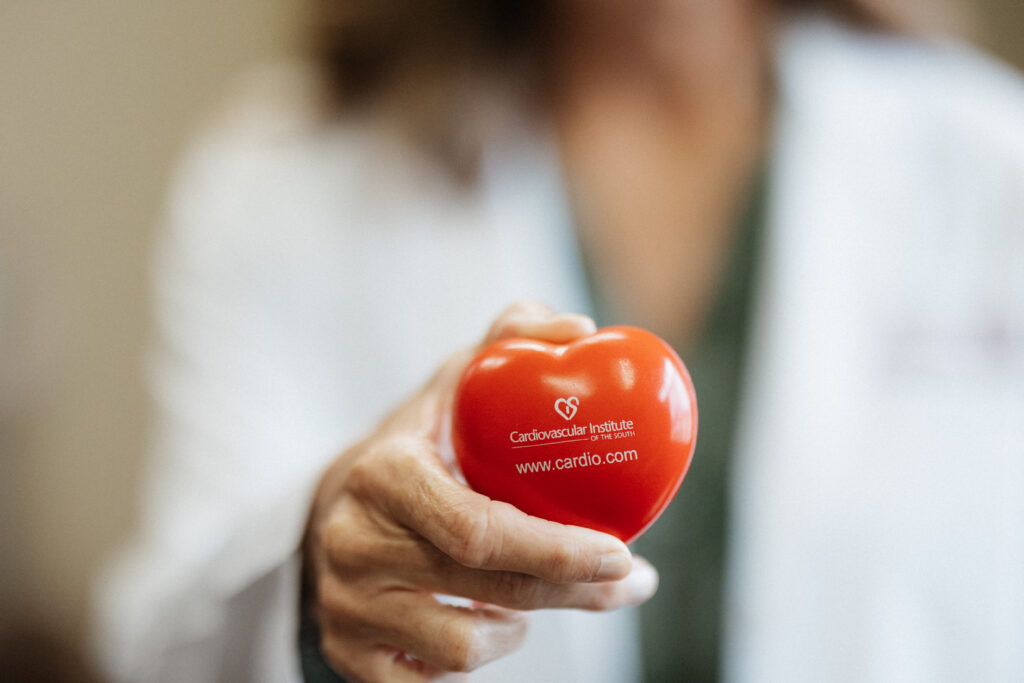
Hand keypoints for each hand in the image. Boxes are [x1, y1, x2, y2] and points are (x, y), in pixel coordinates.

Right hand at [304, 302, 658, 681]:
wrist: (332, 504)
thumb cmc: (415, 442)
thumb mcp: (452, 381)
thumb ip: (511, 338)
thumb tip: (580, 328)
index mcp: (382, 475)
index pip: (476, 531)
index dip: (556, 549)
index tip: (622, 550)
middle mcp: (352, 545)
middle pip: (486, 589)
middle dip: (576, 591)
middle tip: (631, 579)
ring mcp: (345, 606)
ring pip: (464, 648)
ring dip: (522, 624)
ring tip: (540, 591)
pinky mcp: (347, 652)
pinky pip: (429, 681)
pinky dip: (475, 657)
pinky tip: (491, 623)